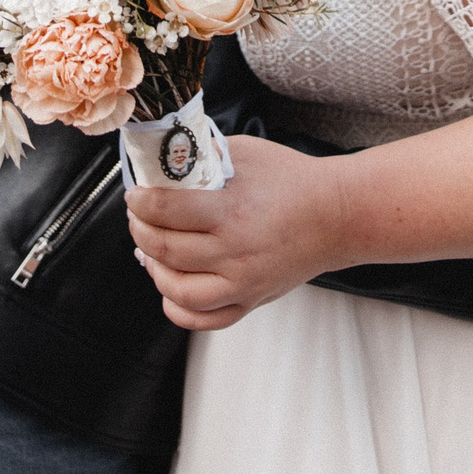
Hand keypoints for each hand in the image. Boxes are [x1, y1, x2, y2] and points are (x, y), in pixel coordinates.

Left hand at [126, 135, 348, 330]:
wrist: (337, 215)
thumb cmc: (293, 181)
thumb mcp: (247, 154)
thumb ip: (205, 155)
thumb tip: (167, 157)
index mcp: (232, 210)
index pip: (166, 210)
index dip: (140, 201)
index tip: (135, 194)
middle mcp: (234, 252)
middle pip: (165, 248)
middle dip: (140, 229)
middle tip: (137, 216)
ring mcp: (243, 282)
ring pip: (177, 290)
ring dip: (153, 268)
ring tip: (149, 250)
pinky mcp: (251, 300)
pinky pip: (204, 319)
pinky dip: (178, 310)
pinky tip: (170, 289)